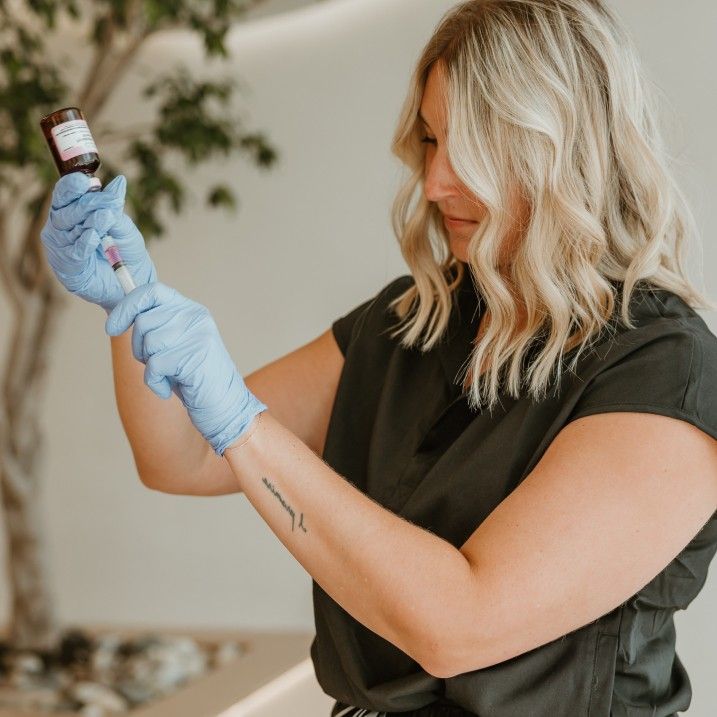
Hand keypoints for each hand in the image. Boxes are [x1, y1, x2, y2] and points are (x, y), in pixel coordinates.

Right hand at [40, 173, 156, 312]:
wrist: (134, 280)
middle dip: (88, 204)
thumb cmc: (126, 250)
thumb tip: (120, 181)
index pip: (65, 194)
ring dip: (88, 222)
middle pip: (66, 210)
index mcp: (72, 212)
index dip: (73, 186)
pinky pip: (72, 252)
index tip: (89, 181)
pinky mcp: (67, 267)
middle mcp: (61, 228)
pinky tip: (94, 237)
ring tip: (105, 218)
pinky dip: (84, 243)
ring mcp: (61, 247)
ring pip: (68, 229)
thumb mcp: (123, 225)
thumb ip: (115, 206)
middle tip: (108, 204)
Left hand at [105, 282, 267, 454]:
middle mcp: (196, 317)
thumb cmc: (194, 378)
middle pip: (144, 320)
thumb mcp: (174, 345)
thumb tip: (119, 314)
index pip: (152, 291)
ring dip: (150, 366)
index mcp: (191, 310)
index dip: (127, 306)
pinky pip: (154, 365)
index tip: (112, 327)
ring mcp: (198, 336)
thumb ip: (155, 326)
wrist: (224, 406)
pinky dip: (155, 383)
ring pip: (148, 342)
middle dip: (139, 348)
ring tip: (169, 376)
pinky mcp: (195, 357)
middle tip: (157, 364)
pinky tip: (169, 389)